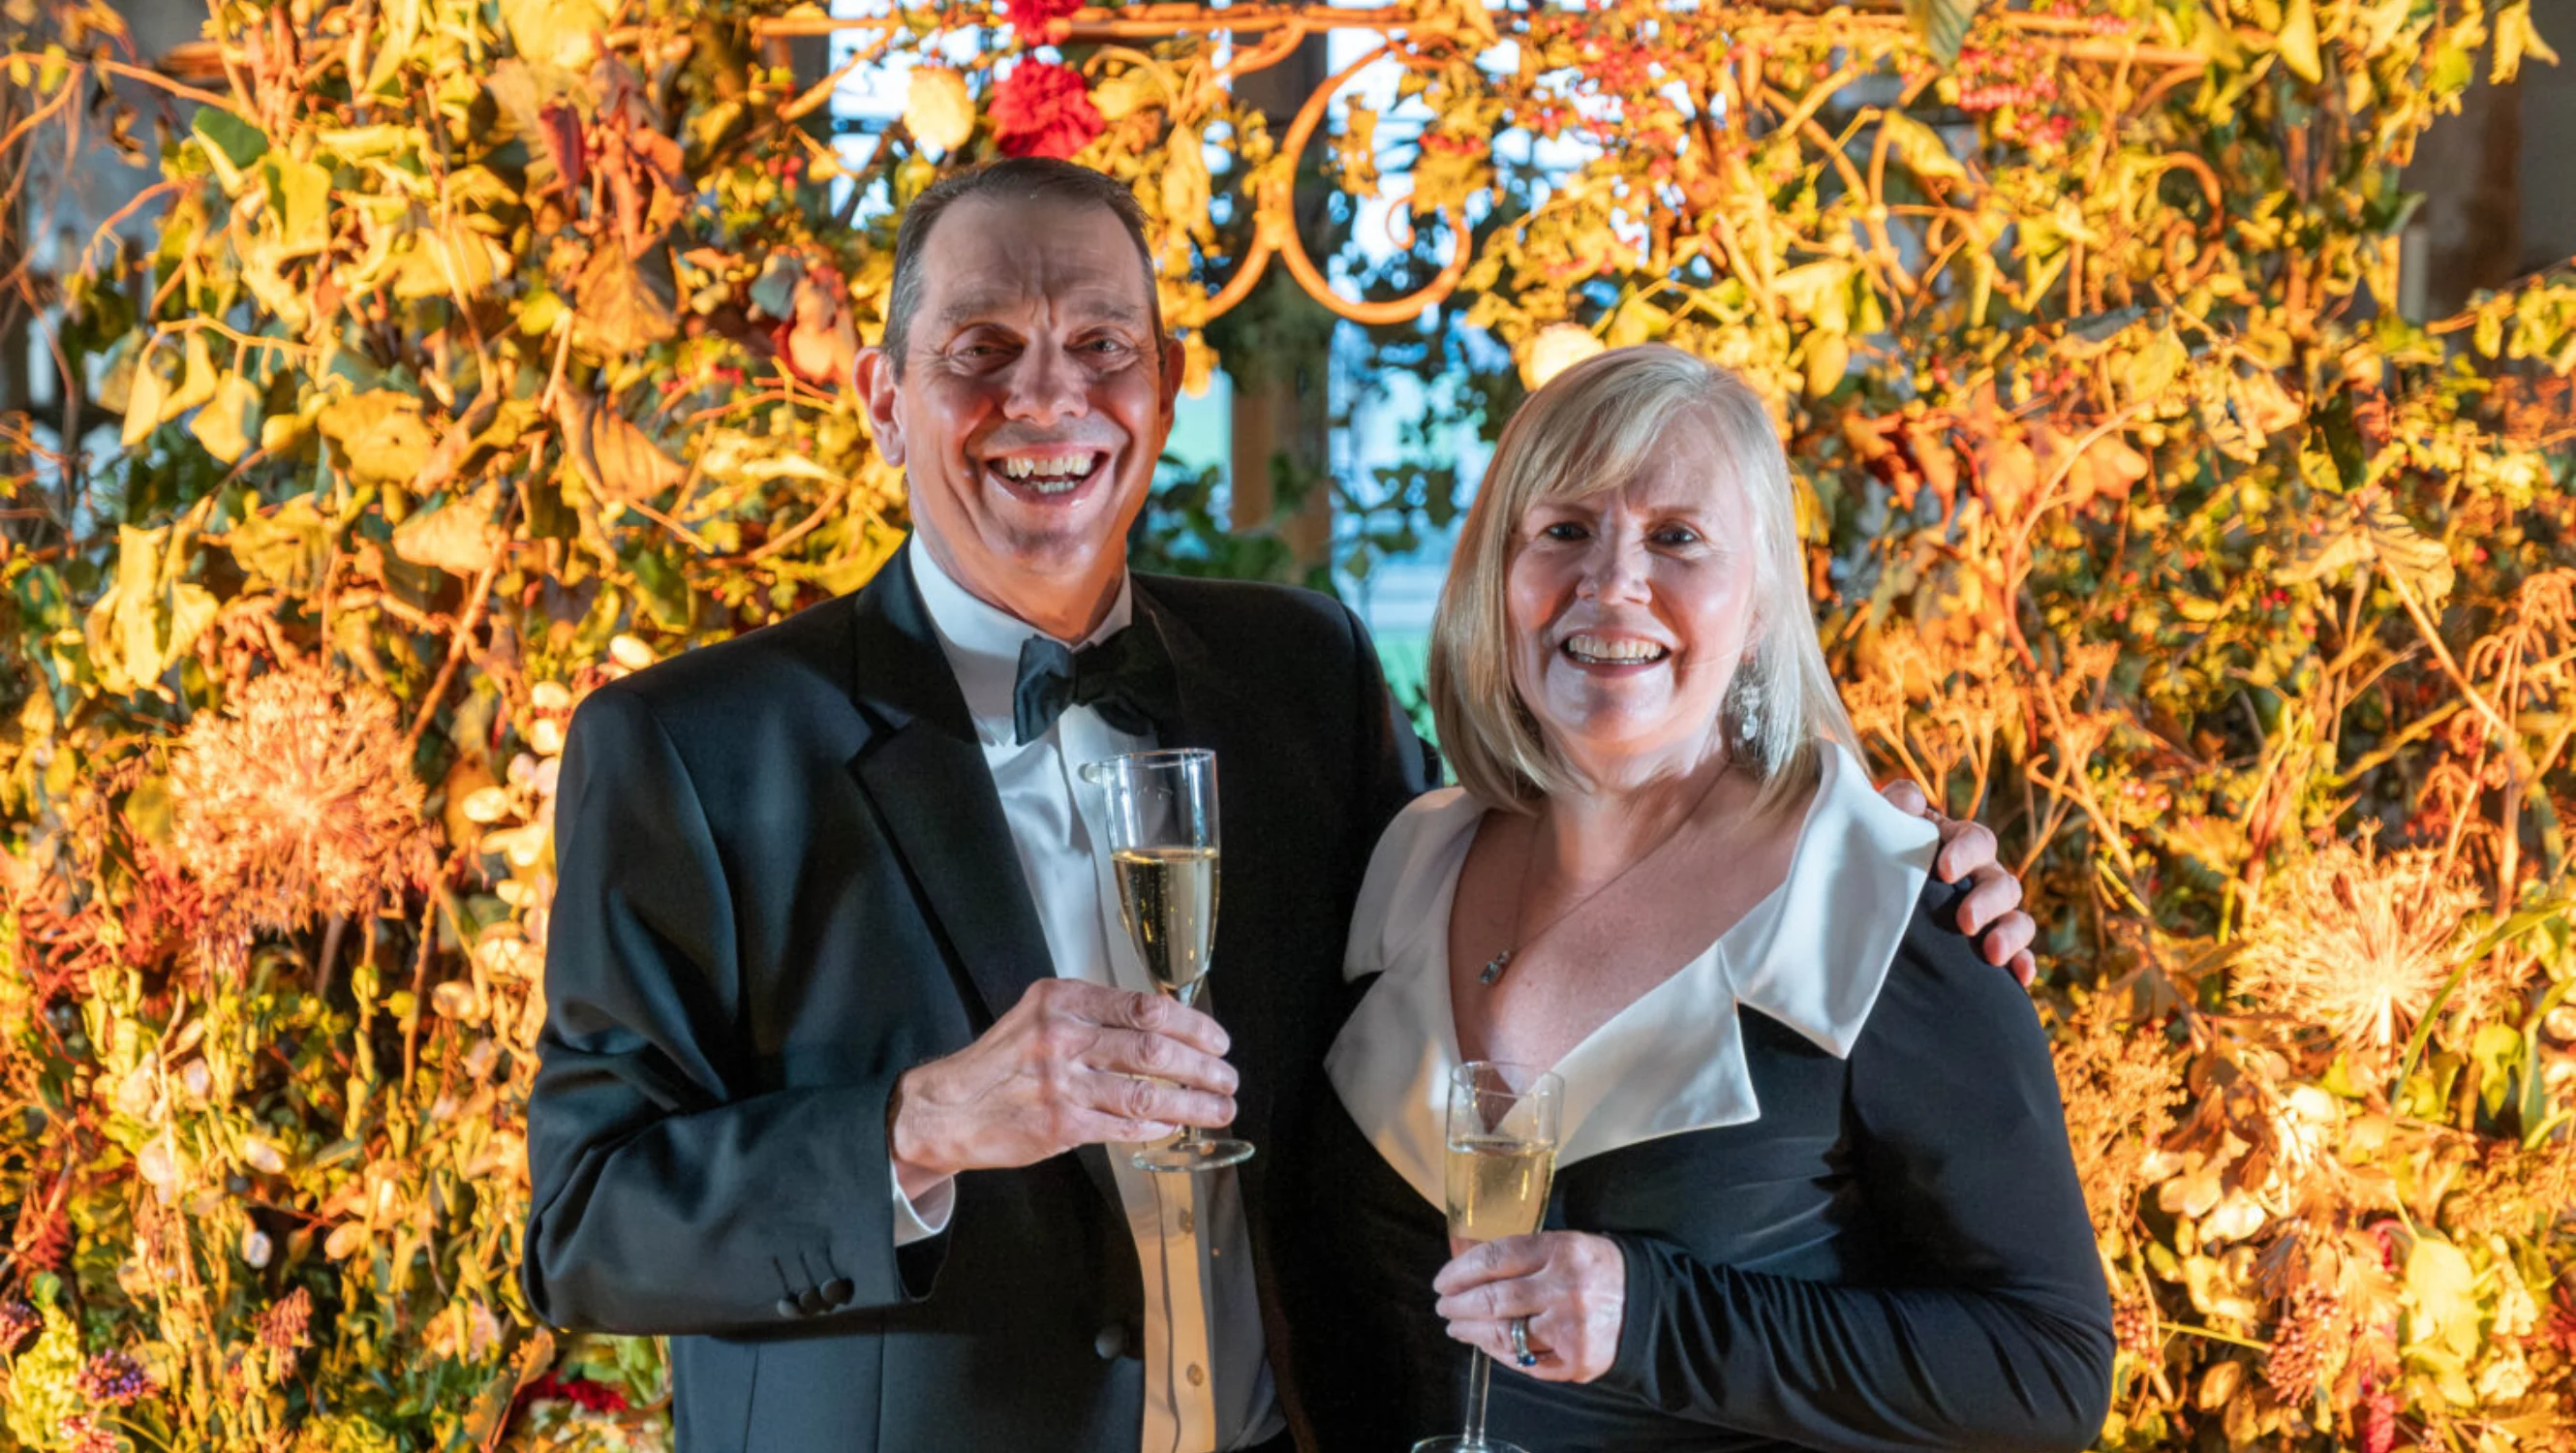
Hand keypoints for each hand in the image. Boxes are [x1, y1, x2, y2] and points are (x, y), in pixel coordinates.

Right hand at [889, 978, 1235, 1187]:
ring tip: (1220, 1109)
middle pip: (1155, 1050)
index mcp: (1063, 1000)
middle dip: (1204, 1067)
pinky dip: (1157, 1127)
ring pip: (1148, 1094)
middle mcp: (1062, 1037)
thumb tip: (1167, 1026)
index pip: (1145, 1007)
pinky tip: (1174, 1126)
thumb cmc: (1004, 1062)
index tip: (1218, 1040)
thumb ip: (1096, 1015)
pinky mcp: (1060, 1126)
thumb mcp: (1041, 1015)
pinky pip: (1125, 1127)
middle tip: (1228, 1078)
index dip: (1193, 1025)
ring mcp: (1062, 1084)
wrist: (949, 1107)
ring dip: (1194, 1104)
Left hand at [1432, 1231, 1625, 1384]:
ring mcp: (1571, 1328)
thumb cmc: (1598, 1271)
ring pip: (1503, 1333)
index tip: (1442, 1281)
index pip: (1495, 1258)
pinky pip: (1525, 1361)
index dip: (1459, 1271)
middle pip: (1493, 1298)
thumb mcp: (1567, 1244)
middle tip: (1443, 1307)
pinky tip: (1489, 1345)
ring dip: (1471, 1332)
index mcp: (1562, 1250)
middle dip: (1458, 1305)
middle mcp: (1565, 1288)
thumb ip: (1524, 1254)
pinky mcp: (1577, 1360)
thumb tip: (1467, 1266)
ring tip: (1457, 1328)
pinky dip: (1501, 1354)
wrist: (1650, 1306)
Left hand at [1879, 780, 2037, 986]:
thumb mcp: (1875, 831)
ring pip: (2016, 918)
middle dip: (1988, 901)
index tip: (1945, 870)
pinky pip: (2017, 954)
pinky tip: (2019, 977)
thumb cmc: (1869, 860)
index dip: (1966, 852)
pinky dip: (2023, 963)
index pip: (1976, 840)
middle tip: (1966, 921)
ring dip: (2010, 934)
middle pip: (2002, 883)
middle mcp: (1979, 877)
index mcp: (1955, 844)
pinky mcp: (1987, 948)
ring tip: (1992, 954)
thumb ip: (1891, 809)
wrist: (1854, 908)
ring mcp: (1987, 913)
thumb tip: (1910, 801)